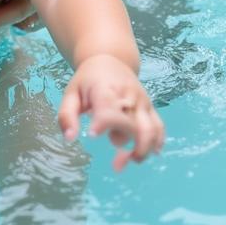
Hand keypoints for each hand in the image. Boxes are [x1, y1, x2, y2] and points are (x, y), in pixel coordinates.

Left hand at [58, 54, 164, 171]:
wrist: (110, 60)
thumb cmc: (87, 81)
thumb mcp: (71, 93)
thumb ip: (66, 116)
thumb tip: (70, 139)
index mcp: (104, 91)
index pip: (109, 109)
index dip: (103, 123)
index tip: (92, 134)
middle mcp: (127, 96)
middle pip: (133, 125)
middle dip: (126, 145)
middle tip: (116, 164)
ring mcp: (141, 102)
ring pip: (151, 129)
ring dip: (144, 150)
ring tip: (129, 160)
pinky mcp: (149, 107)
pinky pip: (159, 127)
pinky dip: (157, 143)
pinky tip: (148, 154)